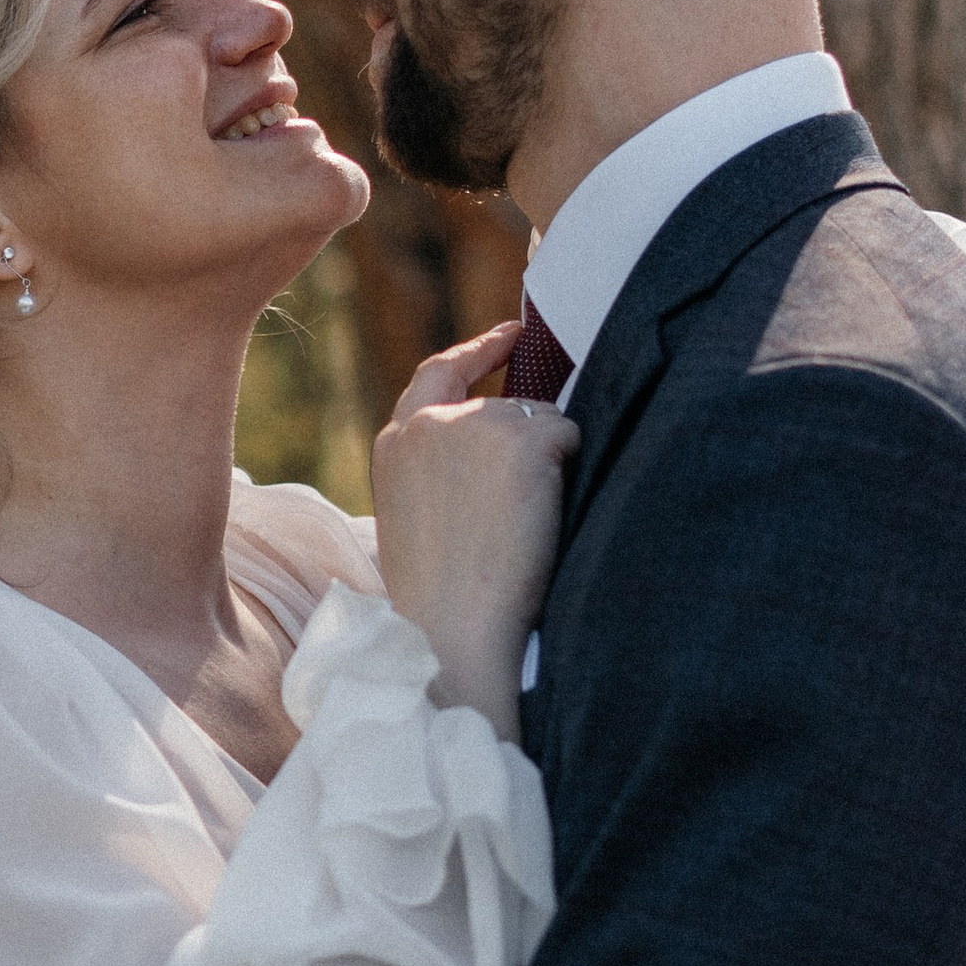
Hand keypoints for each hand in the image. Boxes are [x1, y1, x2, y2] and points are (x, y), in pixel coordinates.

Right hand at [369, 320, 577, 738]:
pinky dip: (568, 472)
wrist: (453, 631)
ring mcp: (476, 424)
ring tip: (520, 533)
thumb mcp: (418, 520)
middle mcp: (431, 421)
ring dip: (546, 469)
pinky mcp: (523, 437)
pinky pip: (569, 436)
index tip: (513, 334)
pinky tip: (540, 518)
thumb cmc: (438, 601)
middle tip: (532, 504)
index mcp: (396, 443)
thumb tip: (499, 454)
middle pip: (505, 408)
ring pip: (541, 424)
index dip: (479, 353)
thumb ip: (441, 472)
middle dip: (529, 446)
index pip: (438, 375)